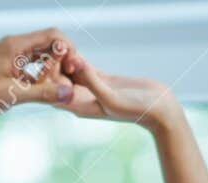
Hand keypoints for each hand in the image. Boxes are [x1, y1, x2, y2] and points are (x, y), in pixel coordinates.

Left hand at [0, 28, 81, 115]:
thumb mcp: (12, 94)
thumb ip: (42, 93)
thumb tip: (69, 93)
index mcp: (16, 45)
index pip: (53, 35)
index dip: (69, 49)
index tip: (73, 68)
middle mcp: (13, 45)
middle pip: (48, 44)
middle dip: (62, 60)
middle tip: (68, 80)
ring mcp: (8, 55)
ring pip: (39, 56)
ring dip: (50, 70)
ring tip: (55, 88)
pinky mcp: (4, 66)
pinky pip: (28, 66)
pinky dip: (37, 76)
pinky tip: (39, 92)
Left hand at [55, 46, 181, 131]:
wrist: (157, 108)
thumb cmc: (135, 108)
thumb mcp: (111, 96)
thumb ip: (93, 81)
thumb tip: (76, 63)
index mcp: (80, 107)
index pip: (55, 93)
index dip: (50, 79)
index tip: (52, 63)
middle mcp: (83, 100)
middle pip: (61, 84)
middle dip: (56, 69)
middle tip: (57, 51)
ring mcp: (93, 90)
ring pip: (73, 74)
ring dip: (68, 62)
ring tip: (64, 48)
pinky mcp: (104, 80)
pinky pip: (86, 69)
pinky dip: (80, 60)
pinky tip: (74, 49)